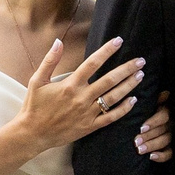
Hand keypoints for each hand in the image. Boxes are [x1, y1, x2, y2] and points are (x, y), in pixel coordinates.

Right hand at [13, 36, 142, 150]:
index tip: (119, 41)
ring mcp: (87, 113)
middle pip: (110, 80)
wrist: (33, 133)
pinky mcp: (90, 127)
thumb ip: (50, 60)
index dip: (107, 51)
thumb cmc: (34, 106)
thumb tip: (58, 41)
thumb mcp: (37, 80)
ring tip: (140, 75)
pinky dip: (124, 109)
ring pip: (113, 97)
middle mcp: (81, 98)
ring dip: (129, 86)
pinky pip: (111, 117)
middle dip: (127, 69)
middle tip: (140, 60)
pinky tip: (133, 100)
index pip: (93, 63)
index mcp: (70, 85)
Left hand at [134, 91, 171, 162]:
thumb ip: (157, 99)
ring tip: (139, 150)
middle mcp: (171, 124)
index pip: (163, 117)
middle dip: (148, 137)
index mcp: (167, 112)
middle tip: (135, 142)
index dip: (153, 122)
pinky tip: (151, 157)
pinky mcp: (172, 148)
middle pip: (162, 131)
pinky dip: (161, 157)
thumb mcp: (153, 103)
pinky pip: (169, 154)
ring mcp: (172, 136)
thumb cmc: (149, 111)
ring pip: (164, 141)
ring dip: (151, 146)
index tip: (141, 128)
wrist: (153, 124)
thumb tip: (164, 93)